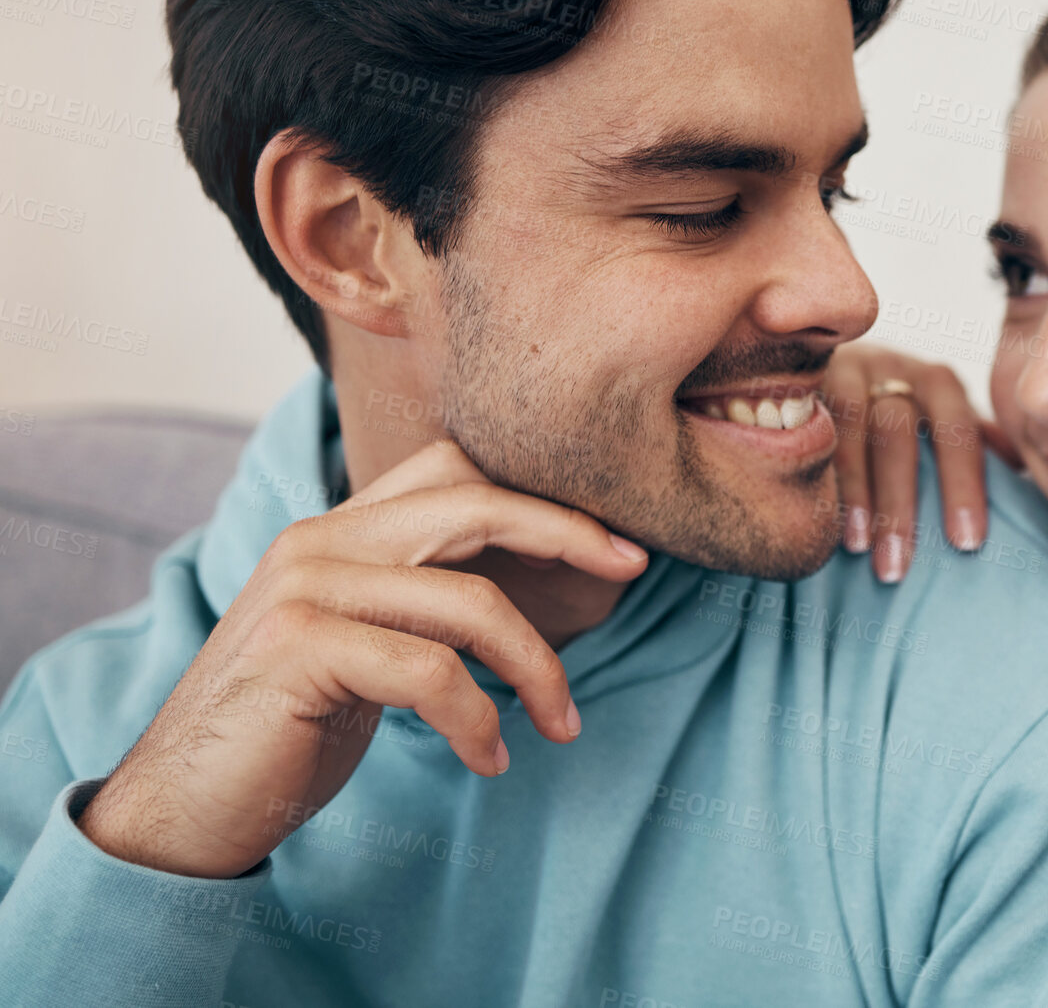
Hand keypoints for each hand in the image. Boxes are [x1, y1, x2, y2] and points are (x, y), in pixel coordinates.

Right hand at [75, 438, 647, 878]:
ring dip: (537, 667)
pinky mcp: (300, 649)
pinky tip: (489, 759)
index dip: (543, 493)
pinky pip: (430, 673)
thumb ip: (429, 603)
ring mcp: (306, 589)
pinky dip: (477, 720)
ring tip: (562, 724)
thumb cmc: (295, 729)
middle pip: (475, 502)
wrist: (185, 808)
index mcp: (341, 529)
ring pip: (469, 599)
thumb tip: (546, 582)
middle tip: (633, 572)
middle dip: (569, 533)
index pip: (456, 468)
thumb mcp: (372, 647)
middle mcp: (320, 539)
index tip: (618, 541)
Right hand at [822, 343, 1021, 582]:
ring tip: (859, 550)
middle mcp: (890, 366)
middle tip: (899, 568)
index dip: (964, 486)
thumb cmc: (896, 409)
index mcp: (937, 381)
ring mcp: (839, 370)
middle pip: (898, 430)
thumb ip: (980, 445)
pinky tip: (815, 514)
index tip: (967, 545)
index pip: (959, 429)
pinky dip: (813, 470)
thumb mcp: (940, 419)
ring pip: (849, 429)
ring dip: (855, 492)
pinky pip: (803, 424)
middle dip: (900, 503)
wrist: (825, 359)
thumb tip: (1038, 483)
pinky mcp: (795, 380)